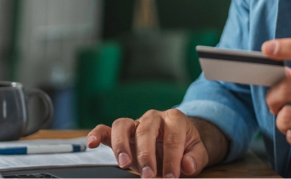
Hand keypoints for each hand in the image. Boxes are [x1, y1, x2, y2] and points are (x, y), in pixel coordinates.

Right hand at [86, 109, 225, 177]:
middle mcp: (153, 117)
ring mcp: (136, 124)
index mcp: (175, 119)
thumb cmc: (186, 145)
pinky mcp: (122, 133)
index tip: (171, 177)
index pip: (172, 138)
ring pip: (123, 125)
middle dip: (146, 154)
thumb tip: (186, 164)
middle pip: (146, 129)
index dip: (172, 159)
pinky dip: (97, 134)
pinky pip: (106, 129)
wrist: (179, 138)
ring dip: (122, 144)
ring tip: (124, 163)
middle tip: (149, 176)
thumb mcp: (198, 151)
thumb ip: (195, 157)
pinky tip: (91, 143)